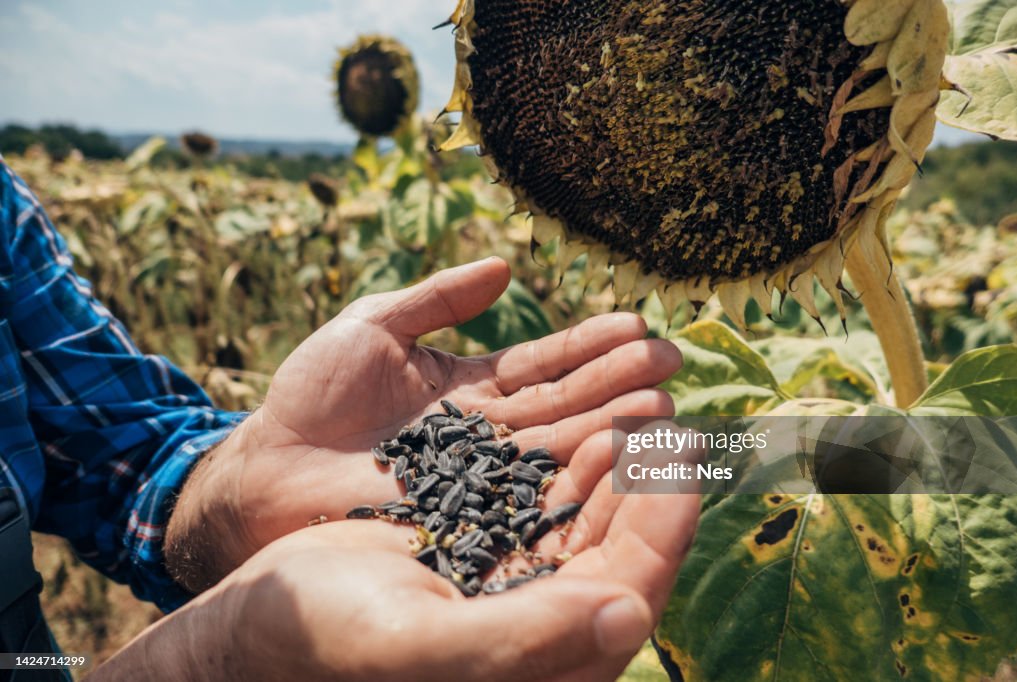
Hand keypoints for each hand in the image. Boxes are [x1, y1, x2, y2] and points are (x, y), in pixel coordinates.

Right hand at [94, 432, 700, 681]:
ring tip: (641, 403)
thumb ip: (525, 639)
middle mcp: (542, 615)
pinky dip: (570, 455)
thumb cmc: (331, 643)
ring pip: (591, 511)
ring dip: (618, 458)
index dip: (664, 523)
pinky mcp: (489, 538)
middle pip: (622, 543)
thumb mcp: (421, 641)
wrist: (266, 618)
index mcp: (544, 657)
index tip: (679, 458)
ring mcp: (517, 573)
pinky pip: (548, 493)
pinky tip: (584, 421)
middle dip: (649, 479)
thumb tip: (630, 614)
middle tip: (668, 416)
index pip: (632, 587)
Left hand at [167, 258, 681, 591]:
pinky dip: (575, 474)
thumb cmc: (309, 396)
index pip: (545, 365)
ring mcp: (480, 478)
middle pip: (566, 406)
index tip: (637, 324)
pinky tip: (615, 453)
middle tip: (673, 359)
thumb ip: (437, 298)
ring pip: (559, 449)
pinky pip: (531, 492)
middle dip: (619, 382)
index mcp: (470, 390)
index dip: (590, 344)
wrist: (264, 469)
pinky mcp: (469, 515)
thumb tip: (505, 266)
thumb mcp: (375, 326)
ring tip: (663, 399)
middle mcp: (487, 436)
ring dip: (612, 424)